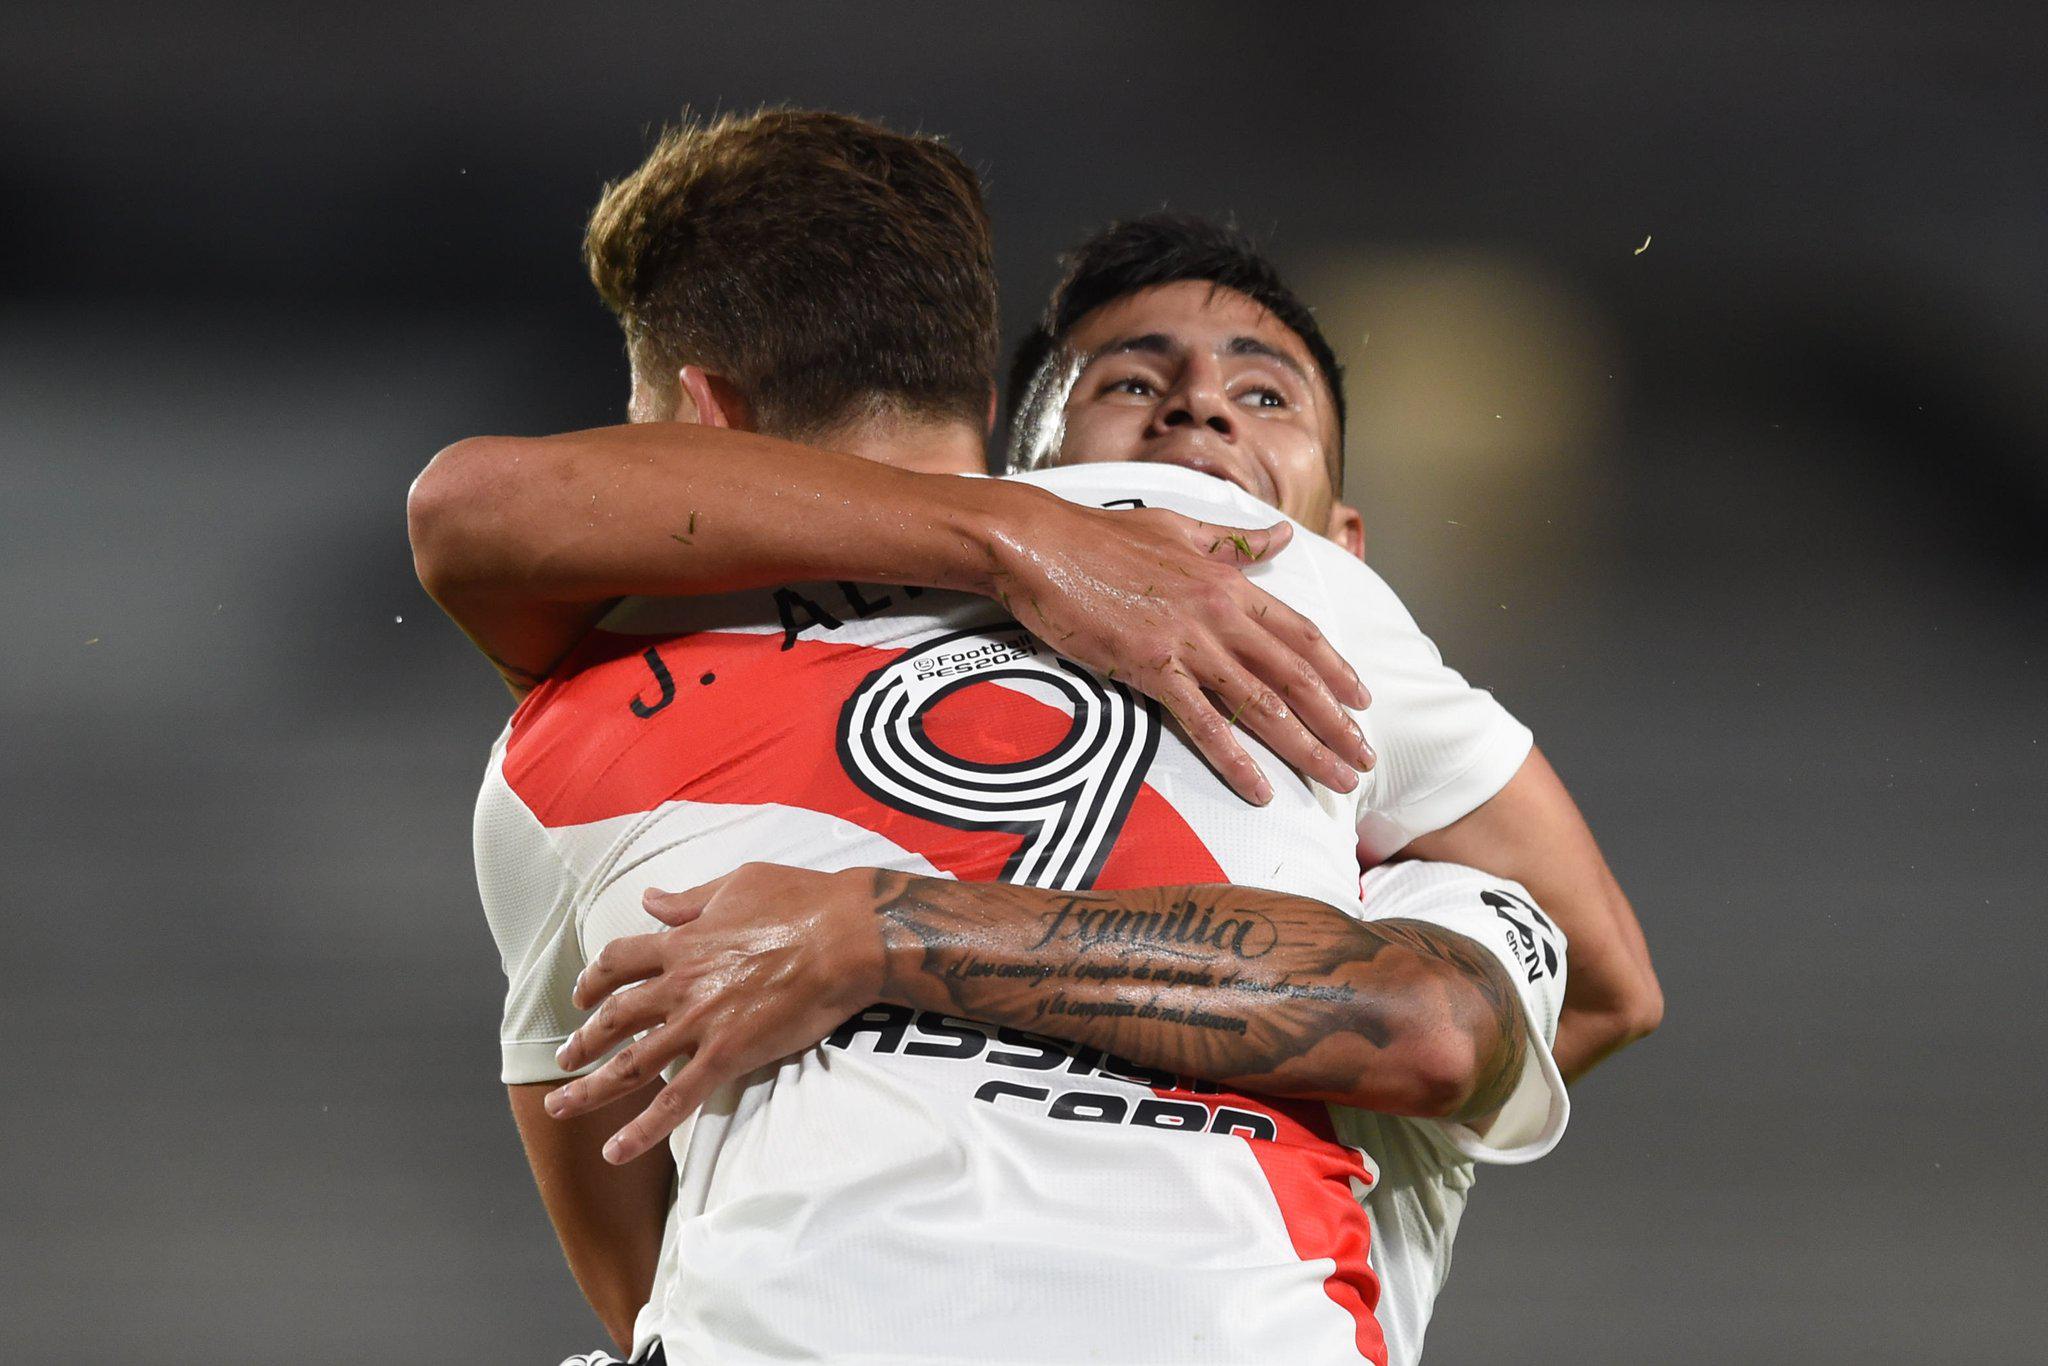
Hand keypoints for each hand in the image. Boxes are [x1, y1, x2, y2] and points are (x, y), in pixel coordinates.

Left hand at [545, 864, 884, 1163]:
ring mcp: (701, 1022)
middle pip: (613, 1017)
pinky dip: (641, 1129)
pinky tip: (615, 1151)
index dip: (594, 979)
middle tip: (564, 1058)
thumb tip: (651, 898)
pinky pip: (676, 1101)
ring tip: (561, 1107)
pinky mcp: (727, 1055)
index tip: (583, 995)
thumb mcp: (737, 884)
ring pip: (630, 1064)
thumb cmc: (803, 901)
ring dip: (590, 1089)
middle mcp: (680, 984)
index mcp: (682, 943)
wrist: (847, 936)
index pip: (618, 961)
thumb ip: (689, 900)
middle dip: (583, 1040)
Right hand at [975, 488, 1373, 803]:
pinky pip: (1203, 723)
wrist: (1040, 544)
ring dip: (1304, 745)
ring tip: (1334, 778)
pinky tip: (1258, 789)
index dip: (1337, 670)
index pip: (1300, 633)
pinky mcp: (1150, 668)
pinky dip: (1235, 759)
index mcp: (1227, 582)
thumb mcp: (1180, 528)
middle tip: (1363, 760)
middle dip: (1336, 722)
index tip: (1363, 701)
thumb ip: (1234, 542)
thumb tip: (1282, 535)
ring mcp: (1187, 643)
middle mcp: (1219, 614)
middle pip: (1294, 676)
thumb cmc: (1102, 536)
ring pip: (1262, 703)